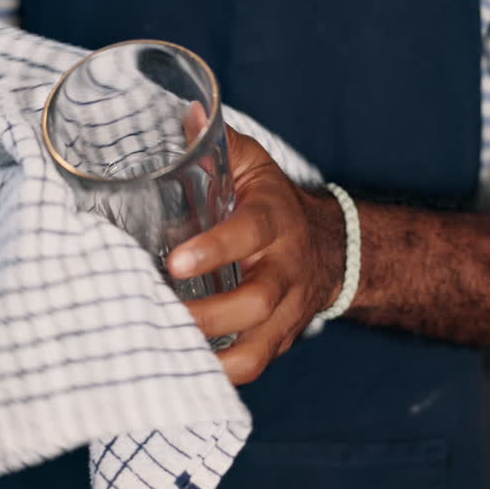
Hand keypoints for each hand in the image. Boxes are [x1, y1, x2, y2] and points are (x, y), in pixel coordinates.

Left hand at [167, 125, 344, 384]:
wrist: (331, 248)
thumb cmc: (272, 203)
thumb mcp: (252, 165)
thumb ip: (217, 143)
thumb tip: (182, 114)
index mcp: (274, 220)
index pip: (250, 233)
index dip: (215, 249)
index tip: (174, 262)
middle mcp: (285, 269)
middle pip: (255, 302)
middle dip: (206, 314)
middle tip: (158, 312)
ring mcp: (286, 312)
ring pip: (255, 348)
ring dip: (208, 354)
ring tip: (162, 346)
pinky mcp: (279, 341)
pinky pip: (252, 367)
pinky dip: (218, 375)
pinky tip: (180, 368)